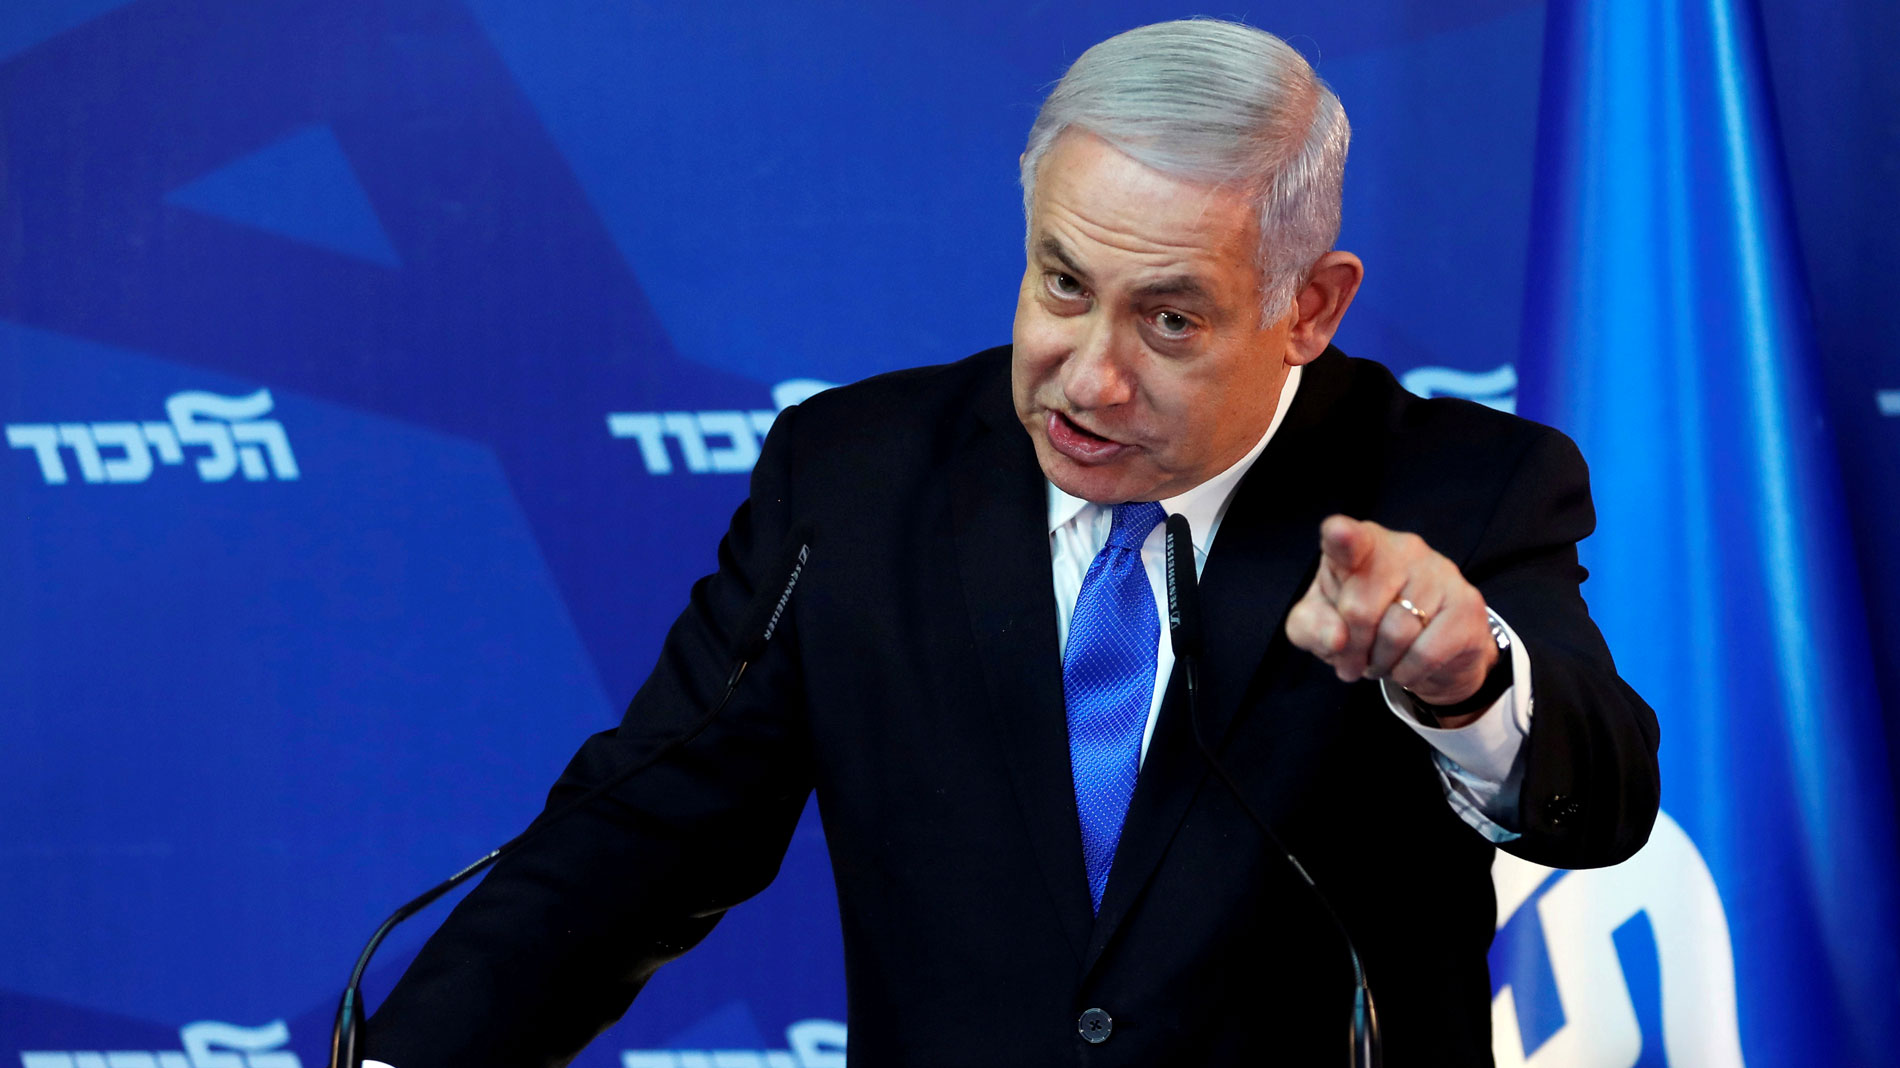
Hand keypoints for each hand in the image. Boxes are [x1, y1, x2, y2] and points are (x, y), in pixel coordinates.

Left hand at [1284, 515, 1498, 711]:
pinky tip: (1406, 667)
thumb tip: (1336, 638)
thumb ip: (1312, 628)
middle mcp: (1403, 548)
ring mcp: (1440, 572)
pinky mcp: (1467, 604)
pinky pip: (1425, 652)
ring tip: (1381, 660)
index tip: (1339, 534)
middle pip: (1360, 608)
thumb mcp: (1322, 627)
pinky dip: (1407, 672)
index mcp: (1361, 545)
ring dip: (1380, 662)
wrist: (1430, 652)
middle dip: (1351, 648)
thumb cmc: (1364, 627)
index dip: (1342, 537)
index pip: (1348, 538)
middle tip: (1354, 660)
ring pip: (1395, 634)